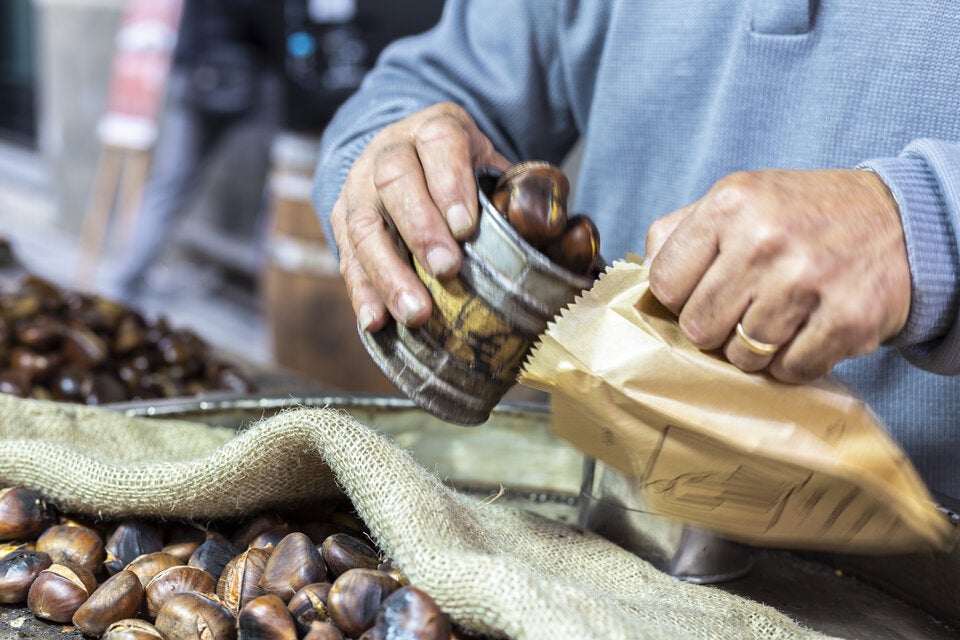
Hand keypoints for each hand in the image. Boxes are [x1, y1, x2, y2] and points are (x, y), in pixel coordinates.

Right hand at [329, 102, 509, 331]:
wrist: (413, 163)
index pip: (439, 143)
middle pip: (394, 179)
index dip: (450, 183)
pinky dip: (362, 291)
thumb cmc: (468, 177)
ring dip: (388, 272)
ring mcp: (360, 186)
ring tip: (416, 313)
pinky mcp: (342, 221)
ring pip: (363, 224)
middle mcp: (391, 149)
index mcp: (436, 129)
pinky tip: (377, 322)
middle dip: (420, 228)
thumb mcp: (497, 172)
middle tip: (446, 269)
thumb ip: (525, 197)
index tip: (465, 227)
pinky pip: (346, 256)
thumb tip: (560, 233)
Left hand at [644, 169, 910, 382]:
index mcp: (730, 204)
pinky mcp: (846, 320)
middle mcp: (765, 239)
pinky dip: (792, 362)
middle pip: (698, 327)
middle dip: (715, 327)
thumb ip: (678, 234)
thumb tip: (635, 280)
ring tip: (776, 317)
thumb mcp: (738, 199)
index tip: (701, 292)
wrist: (899, 220)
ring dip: (753, 348)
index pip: (664, 283)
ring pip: (741, 356)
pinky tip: (805, 331)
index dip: (678, 297)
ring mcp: (807, 281)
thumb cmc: (800, 216)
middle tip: (741, 309)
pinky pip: (788, 370)